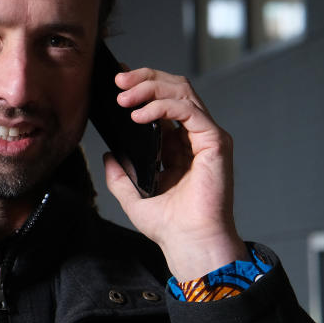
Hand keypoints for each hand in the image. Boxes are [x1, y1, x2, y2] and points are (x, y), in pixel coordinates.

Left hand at [102, 67, 247, 280]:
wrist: (190, 244)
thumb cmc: (171, 226)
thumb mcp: (133, 196)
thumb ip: (119, 175)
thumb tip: (108, 154)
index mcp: (179, 145)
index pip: (164, 100)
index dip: (143, 85)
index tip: (119, 82)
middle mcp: (195, 136)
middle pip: (175, 87)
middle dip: (145, 78)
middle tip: (119, 82)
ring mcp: (207, 137)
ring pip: (182, 91)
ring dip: (150, 88)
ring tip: (125, 98)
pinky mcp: (215, 142)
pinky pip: (188, 110)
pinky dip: (162, 107)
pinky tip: (140, 116)